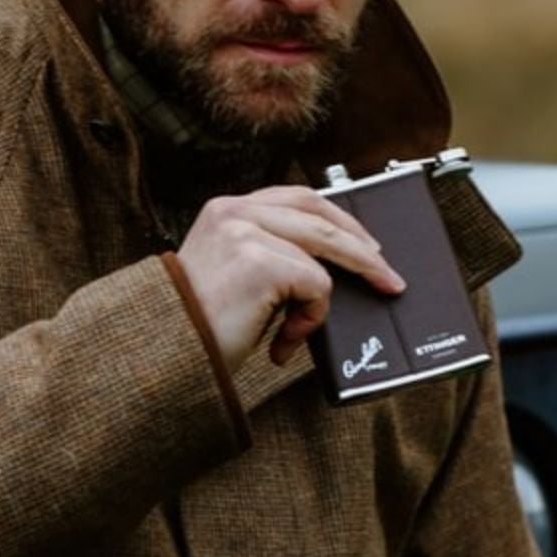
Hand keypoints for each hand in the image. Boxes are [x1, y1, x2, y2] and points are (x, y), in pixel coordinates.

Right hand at [175, 187, 402, 373]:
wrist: (168, 358)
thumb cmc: (200, 329)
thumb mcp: (237, 278)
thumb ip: (273, 258)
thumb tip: (329, 269)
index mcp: (225, 210)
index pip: (298, 198)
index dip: (339, 220)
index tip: (365, 244)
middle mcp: (233, 212)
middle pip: (321, 216)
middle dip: (362, 249)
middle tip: (388, 277)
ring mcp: (245, 232)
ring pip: (322, 255)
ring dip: (319, 304)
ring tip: (294, 335)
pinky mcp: (259, 261)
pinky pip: (315, 286)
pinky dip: (308, 320)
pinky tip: (280, 342)